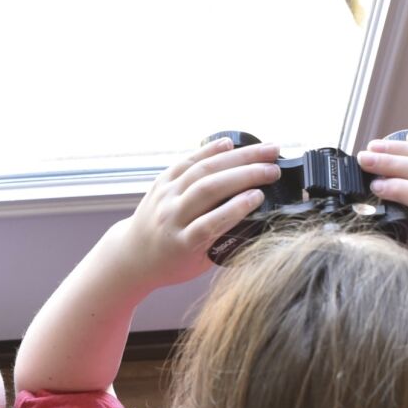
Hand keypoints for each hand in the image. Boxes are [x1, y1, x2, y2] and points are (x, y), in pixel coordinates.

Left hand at [107, 137, 280, 288]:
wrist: (133, 256)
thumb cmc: (173, 264)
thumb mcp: (200, 264)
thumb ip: (224, 244)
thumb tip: (257, 221)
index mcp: (182, 243)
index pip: (210, 223)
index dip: (235, 208)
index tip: (260, 196)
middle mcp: (170, 216)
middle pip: (208, 189)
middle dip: (245, 175)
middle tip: (274, 169)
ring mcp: (165, 196)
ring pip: (202, 170)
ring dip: (237, 158)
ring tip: (266, 151)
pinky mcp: (161, 182)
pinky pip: (187, 161)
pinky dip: (209, 150)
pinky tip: (230, 144)